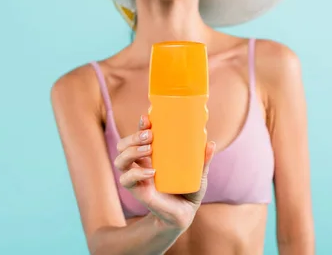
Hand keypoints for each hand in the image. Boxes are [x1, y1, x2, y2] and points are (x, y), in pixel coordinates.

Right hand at [114, 115, 215, 230]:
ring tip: (149, 150)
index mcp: (152, 154)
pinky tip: (151, 172)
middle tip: (149, 136)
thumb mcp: (199, 173)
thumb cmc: (190, 190)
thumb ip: (203, 160)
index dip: (140, 125)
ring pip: (120, 160)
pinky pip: (126, 180)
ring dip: (131, 151)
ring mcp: (137, 177)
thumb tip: (210, 143)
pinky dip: (136, 173)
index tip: (147, 118)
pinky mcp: (138, 191)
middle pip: (123, 145)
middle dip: (133, 137)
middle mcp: (140, 163)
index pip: (139, 135)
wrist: (185, 213)